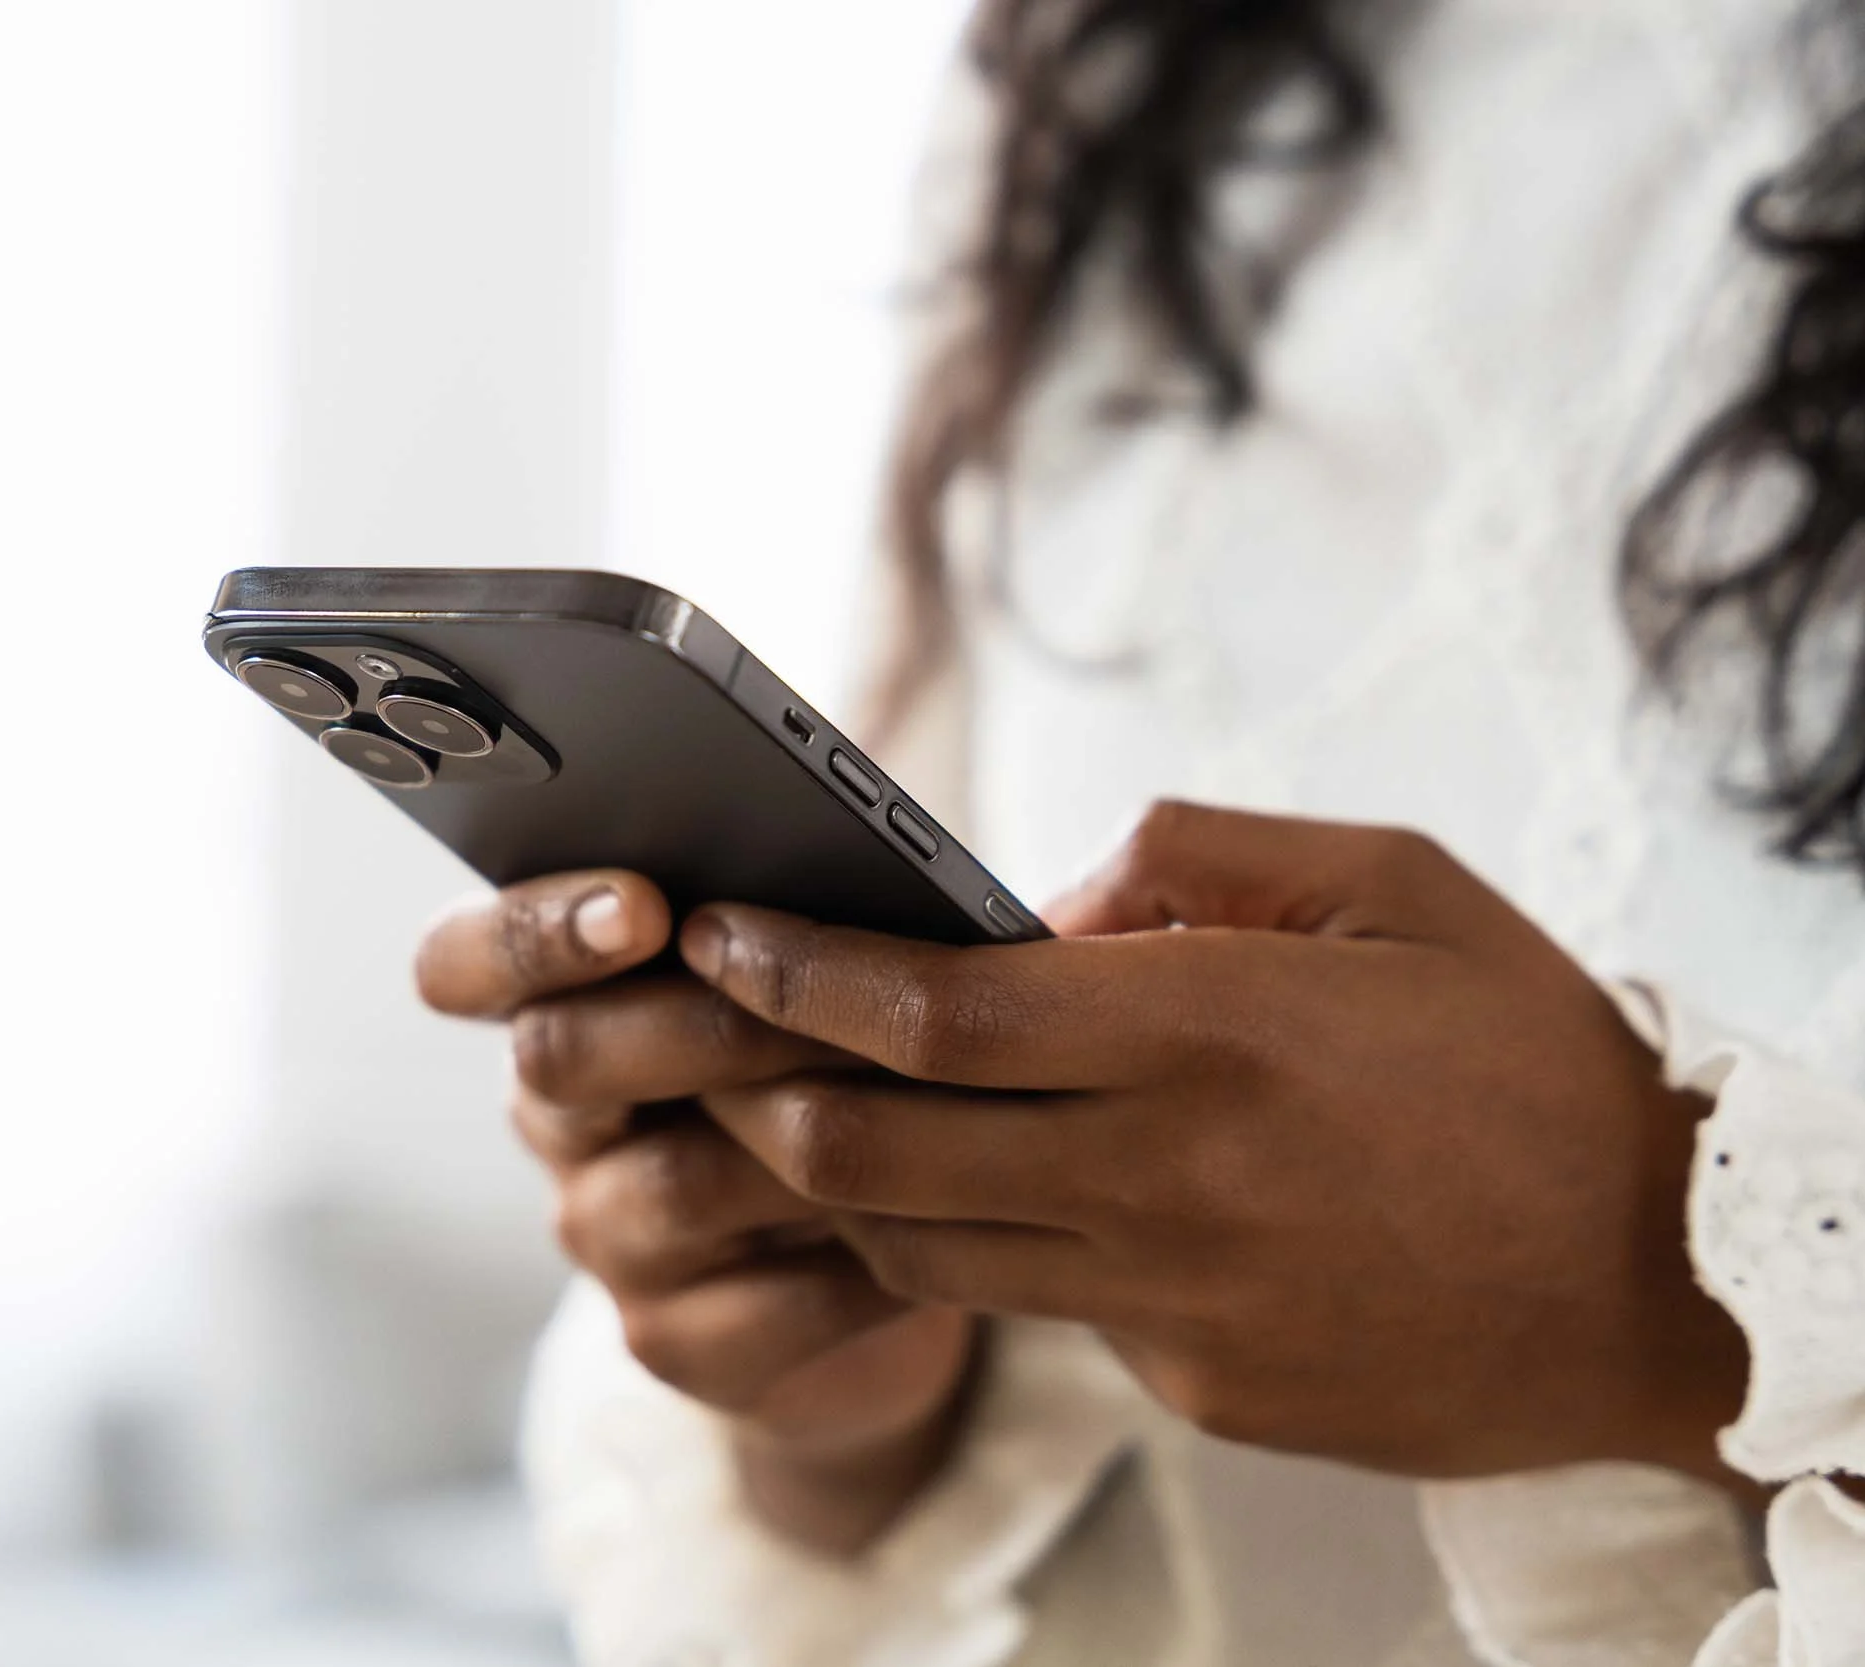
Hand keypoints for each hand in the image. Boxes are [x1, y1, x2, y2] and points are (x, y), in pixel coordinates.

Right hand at [414, 870, 981, 1550]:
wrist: (903, 1255)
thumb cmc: (854, 1063)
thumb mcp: (813, 973)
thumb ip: (786, 915)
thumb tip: (839, 843)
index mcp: (560, 1001)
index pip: (460, 962)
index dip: (529, 931)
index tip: (640, 906)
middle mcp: (559, 1122)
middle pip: (559, 1059)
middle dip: (696, 1020)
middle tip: (808, 998)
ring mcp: (607, 1239)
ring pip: (672, 1183)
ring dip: (799, 1136)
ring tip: (916, 1096)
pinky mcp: (676, 1345)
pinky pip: (757, 1307)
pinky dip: (855, 1261)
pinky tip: (934, 1219)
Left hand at [682, 803, 1750, 1487]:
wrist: (1669, 1285)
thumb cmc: (1532, 1066)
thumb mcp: (1395, 889)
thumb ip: (1200, 859)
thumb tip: (1045, 899)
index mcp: (1207, 1030)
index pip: (930, 1008)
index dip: (795, 972)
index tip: (717, 935)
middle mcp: (1166, 1174)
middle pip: (873, 1151)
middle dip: (759, 1094)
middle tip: (722, 1040)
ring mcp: (1172, 1299)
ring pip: (923, 1249)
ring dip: (847, 1184)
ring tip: (830, 1114)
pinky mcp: (1195, 1385)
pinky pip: (1045, 1308)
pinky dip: (995, 1247)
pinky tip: (1025, 1194)